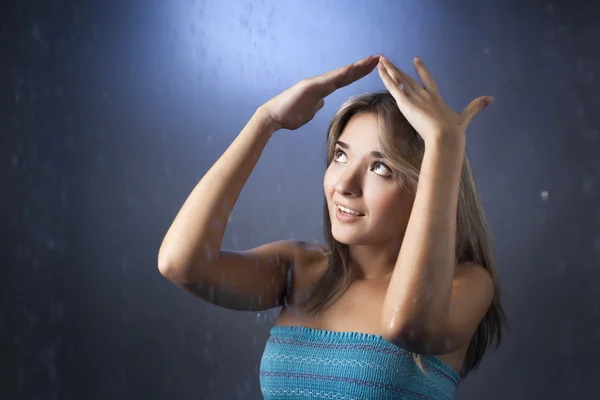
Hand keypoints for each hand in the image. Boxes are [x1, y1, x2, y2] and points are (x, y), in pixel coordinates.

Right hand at [261, 55, 379, 130]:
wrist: (273, 117)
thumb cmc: (289, 115)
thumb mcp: (309, 111)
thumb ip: (316, 105)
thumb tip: (322, 102)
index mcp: (322, 90)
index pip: (345, 80)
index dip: (359, 74)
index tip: (373, 67)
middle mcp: (320, 83)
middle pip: (345, 74)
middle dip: (362, 67)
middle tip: (379, 58)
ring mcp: (315, 84)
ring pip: (339, 74)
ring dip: (355, 67)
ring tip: (370, 60)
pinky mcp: (308, 87)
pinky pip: (327, 80)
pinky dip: (340, 74)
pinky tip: (351, 69)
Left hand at [377, 55, 492, 143]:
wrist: (445, 137)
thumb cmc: (453, 132)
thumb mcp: (465, 118)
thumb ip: (475, 107)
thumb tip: (490, 98)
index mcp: (436, 98)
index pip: (427, 80)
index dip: (421, 70)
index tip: (416, 60)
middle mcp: (424, 95)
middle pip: (408, 79)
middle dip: (398, 70)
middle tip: (389, 61)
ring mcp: (415, 98)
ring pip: (399, 80)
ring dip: (389, 70)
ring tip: (381, 60)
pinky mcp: (407, 103)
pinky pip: (394, 87)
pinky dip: (386, 78)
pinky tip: (380, 70)